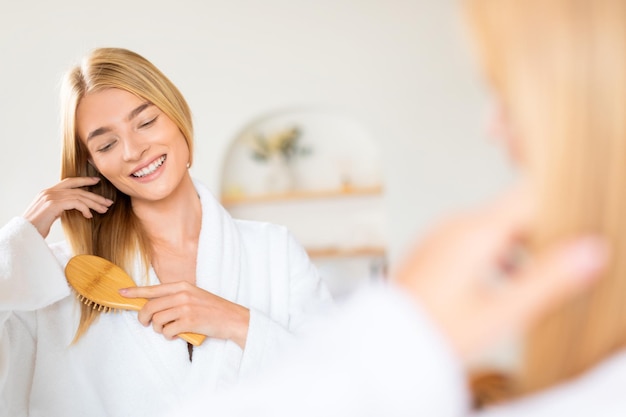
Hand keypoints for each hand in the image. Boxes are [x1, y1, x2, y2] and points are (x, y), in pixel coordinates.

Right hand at [23, 177, 113, 237]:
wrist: (24, 233)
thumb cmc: (36, 227)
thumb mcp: (49, 214)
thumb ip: (59, 207)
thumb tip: (72, 208)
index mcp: (48, 192)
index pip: (69, 182)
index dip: (84, 180)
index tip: (96, 181)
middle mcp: (49, 192)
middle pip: (78, 190)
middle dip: (95, 196)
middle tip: (108, 202)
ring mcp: (51, 197)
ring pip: (79, 196)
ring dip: (94, 203)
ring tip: (104, 210)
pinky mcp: (54, 204)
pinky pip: (76, 203)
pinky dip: (85, 209)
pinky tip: (89, 215)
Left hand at [120, 282, 250, 347]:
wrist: (233, 318)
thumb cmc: (213, 309)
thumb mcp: (195, 296)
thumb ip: (176, 297)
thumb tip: (153, 306)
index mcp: (183, 286)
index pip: (153, 289)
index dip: (135, 291)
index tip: (121, 293)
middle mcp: (182, 295)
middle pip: (150, 307)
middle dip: (143, 318)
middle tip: (146, 324)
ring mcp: (185, 308)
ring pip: (156, 320)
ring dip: (158, 329)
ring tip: (168, 330)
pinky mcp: (189, 321)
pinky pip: (167, 331)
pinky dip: (168, 336)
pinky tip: (176, 334)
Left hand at [393, 187, 607, 362]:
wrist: (386, 343)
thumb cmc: (436, 330)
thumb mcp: (500, 312)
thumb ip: (548, 279)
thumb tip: (589, 250)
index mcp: (475, 231)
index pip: (529, 195)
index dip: (559, 206)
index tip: (576, 226)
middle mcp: (456, 225)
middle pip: (514, 211)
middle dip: (543, 231)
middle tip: (563, 261)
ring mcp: (442, 235)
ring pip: (495, 227)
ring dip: (521, 247)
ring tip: (539, 276)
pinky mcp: (435, 249)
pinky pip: (475, 240)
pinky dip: (498, 254)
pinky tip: (505, 282)